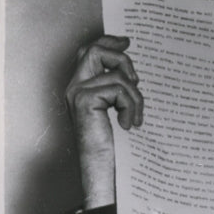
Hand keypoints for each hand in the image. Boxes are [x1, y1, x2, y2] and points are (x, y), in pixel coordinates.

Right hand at [65, 35, 142, 209]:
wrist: (107, 172)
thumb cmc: (118, 148)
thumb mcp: (121, 113)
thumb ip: (121, 92)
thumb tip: (134, 73)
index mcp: (82, 88)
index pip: (90, 52)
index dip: (108, 43)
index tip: (127, 42)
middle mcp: (75, 87)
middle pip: (96, 50)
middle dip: (122, 59)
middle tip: (138, 80)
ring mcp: (77, 92)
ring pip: (116, 73)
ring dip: (135, 96)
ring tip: (135, 119)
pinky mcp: (84, 99)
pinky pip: (120, 88)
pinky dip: (132, 106)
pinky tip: (130, 125)